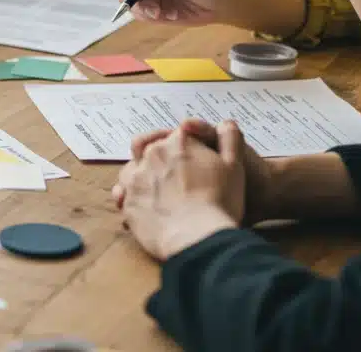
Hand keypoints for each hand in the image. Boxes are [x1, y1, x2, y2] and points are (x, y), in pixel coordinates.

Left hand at [115, 119, 275, 225]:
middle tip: (178, 178)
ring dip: (143, 173)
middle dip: (163, 159)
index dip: (188, 148)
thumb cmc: (220, 202)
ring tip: (159, 190)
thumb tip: (225, 123)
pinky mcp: (127, 201)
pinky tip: (146, 203)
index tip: (194, 162)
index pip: (178, 136)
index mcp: (178, 141)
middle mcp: (152, 154)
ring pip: (134, 167)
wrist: (197, 237)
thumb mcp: (235, 165)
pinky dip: (132, 194)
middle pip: (153, 149)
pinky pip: (124, 192)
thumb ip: (230, 138)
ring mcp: (135, 177)